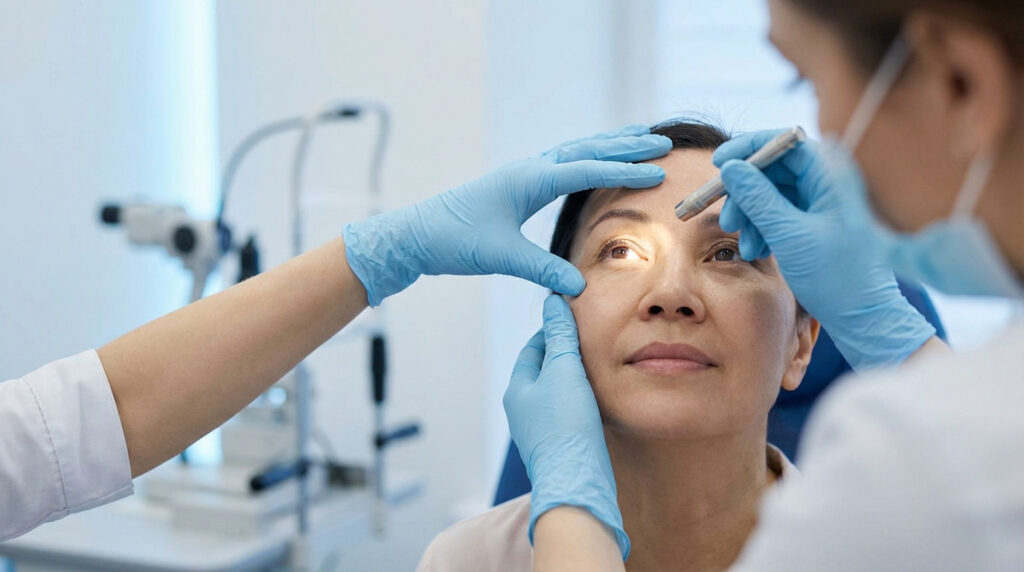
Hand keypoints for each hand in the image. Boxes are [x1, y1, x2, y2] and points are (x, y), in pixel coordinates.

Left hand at [343, 125, 671, 305]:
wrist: (416, 234)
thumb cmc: (455, 241)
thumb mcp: (501, 257)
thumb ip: (541, 269)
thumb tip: (578, 287)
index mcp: (528, 180)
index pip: (585, 170)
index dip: (622, 172)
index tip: (656, 173)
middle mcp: (528, 169)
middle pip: (586, 150)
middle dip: (624, 147)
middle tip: (661, 143)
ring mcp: (522, 174)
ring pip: (575, 151)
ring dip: (608, 145)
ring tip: (640, 138)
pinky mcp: (517, 184)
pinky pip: (562, 162)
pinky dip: (587, 156)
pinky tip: (596, 160)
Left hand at [503, 295, 627, 559]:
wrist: (576, 483)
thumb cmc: (566, 426)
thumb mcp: (564, 371)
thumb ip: (560, 336)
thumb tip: (552, 302)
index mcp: (517, 388)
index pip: (532, 348)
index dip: (553, 331)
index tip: (574, 320)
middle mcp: (523, 410)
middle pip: (543, 371)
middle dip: (564, 355)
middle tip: (590, 342)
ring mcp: (539, 430)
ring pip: (556, 394)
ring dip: (574, 381)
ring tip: (598, 369)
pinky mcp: (558, 447)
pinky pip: (567, 415)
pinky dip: (580, 403)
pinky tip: (598, 402)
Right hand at [712, 130, 934, 370]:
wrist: (863, 316)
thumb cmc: (836, 275)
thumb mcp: (789, 234)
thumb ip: (758, 198)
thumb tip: (731, 168)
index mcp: (832, 176)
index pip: (786, 141)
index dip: (750, 147)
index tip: (720, 162)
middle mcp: (827, 183)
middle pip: (774, 169)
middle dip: (744, 191)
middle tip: (726, 218)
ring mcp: (820, 204)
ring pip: (771, 193)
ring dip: (750, 215)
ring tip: (743, 243)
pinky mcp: (813, 223)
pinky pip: (778, 213)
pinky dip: (762, 228)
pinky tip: (758, 251)